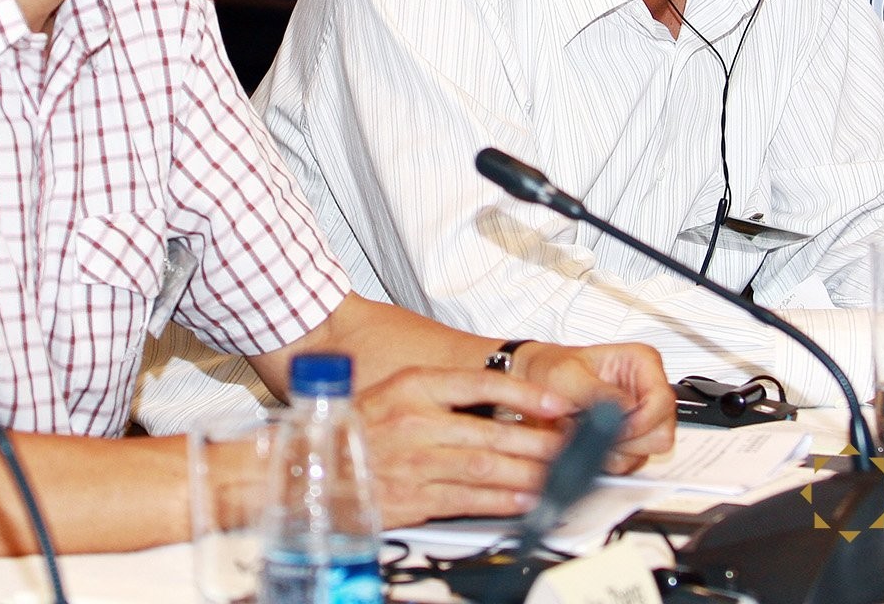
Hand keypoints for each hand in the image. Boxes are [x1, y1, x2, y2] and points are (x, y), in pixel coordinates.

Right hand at [352, 366, 576, 525]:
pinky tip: (526, 498)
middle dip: (539, 440)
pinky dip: (501, 500)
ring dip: (528, 471)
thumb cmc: (356, 428)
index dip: (522, 392)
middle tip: (570, 443)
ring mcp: (414, 461)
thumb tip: (497, 400)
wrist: (313, 466)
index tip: (555, 401)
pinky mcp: (413, 497)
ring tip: (558, 472)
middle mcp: (415, 421)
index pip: (478, 383)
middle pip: (492, 430)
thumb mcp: (394, 391)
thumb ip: (441, 394)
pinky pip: (467, 499)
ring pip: (486, 466)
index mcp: (412, 386)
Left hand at [512, 341, 675, 469]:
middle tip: (595, 433)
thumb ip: (595, 391)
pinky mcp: (632, 438)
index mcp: (642, 362)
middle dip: (628, 440)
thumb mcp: (565, 374)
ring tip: (586, 433)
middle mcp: (648, 389)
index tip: (614, 428)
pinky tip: (588, 442)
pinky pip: (633, 462)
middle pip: (661, 432)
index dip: (641, 421)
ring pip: (650, 450)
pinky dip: (610, 459)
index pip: (662, 400)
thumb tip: (624, 409)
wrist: (535, 383)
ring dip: (617, 451)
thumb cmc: (551, 369)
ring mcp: (643, 416)